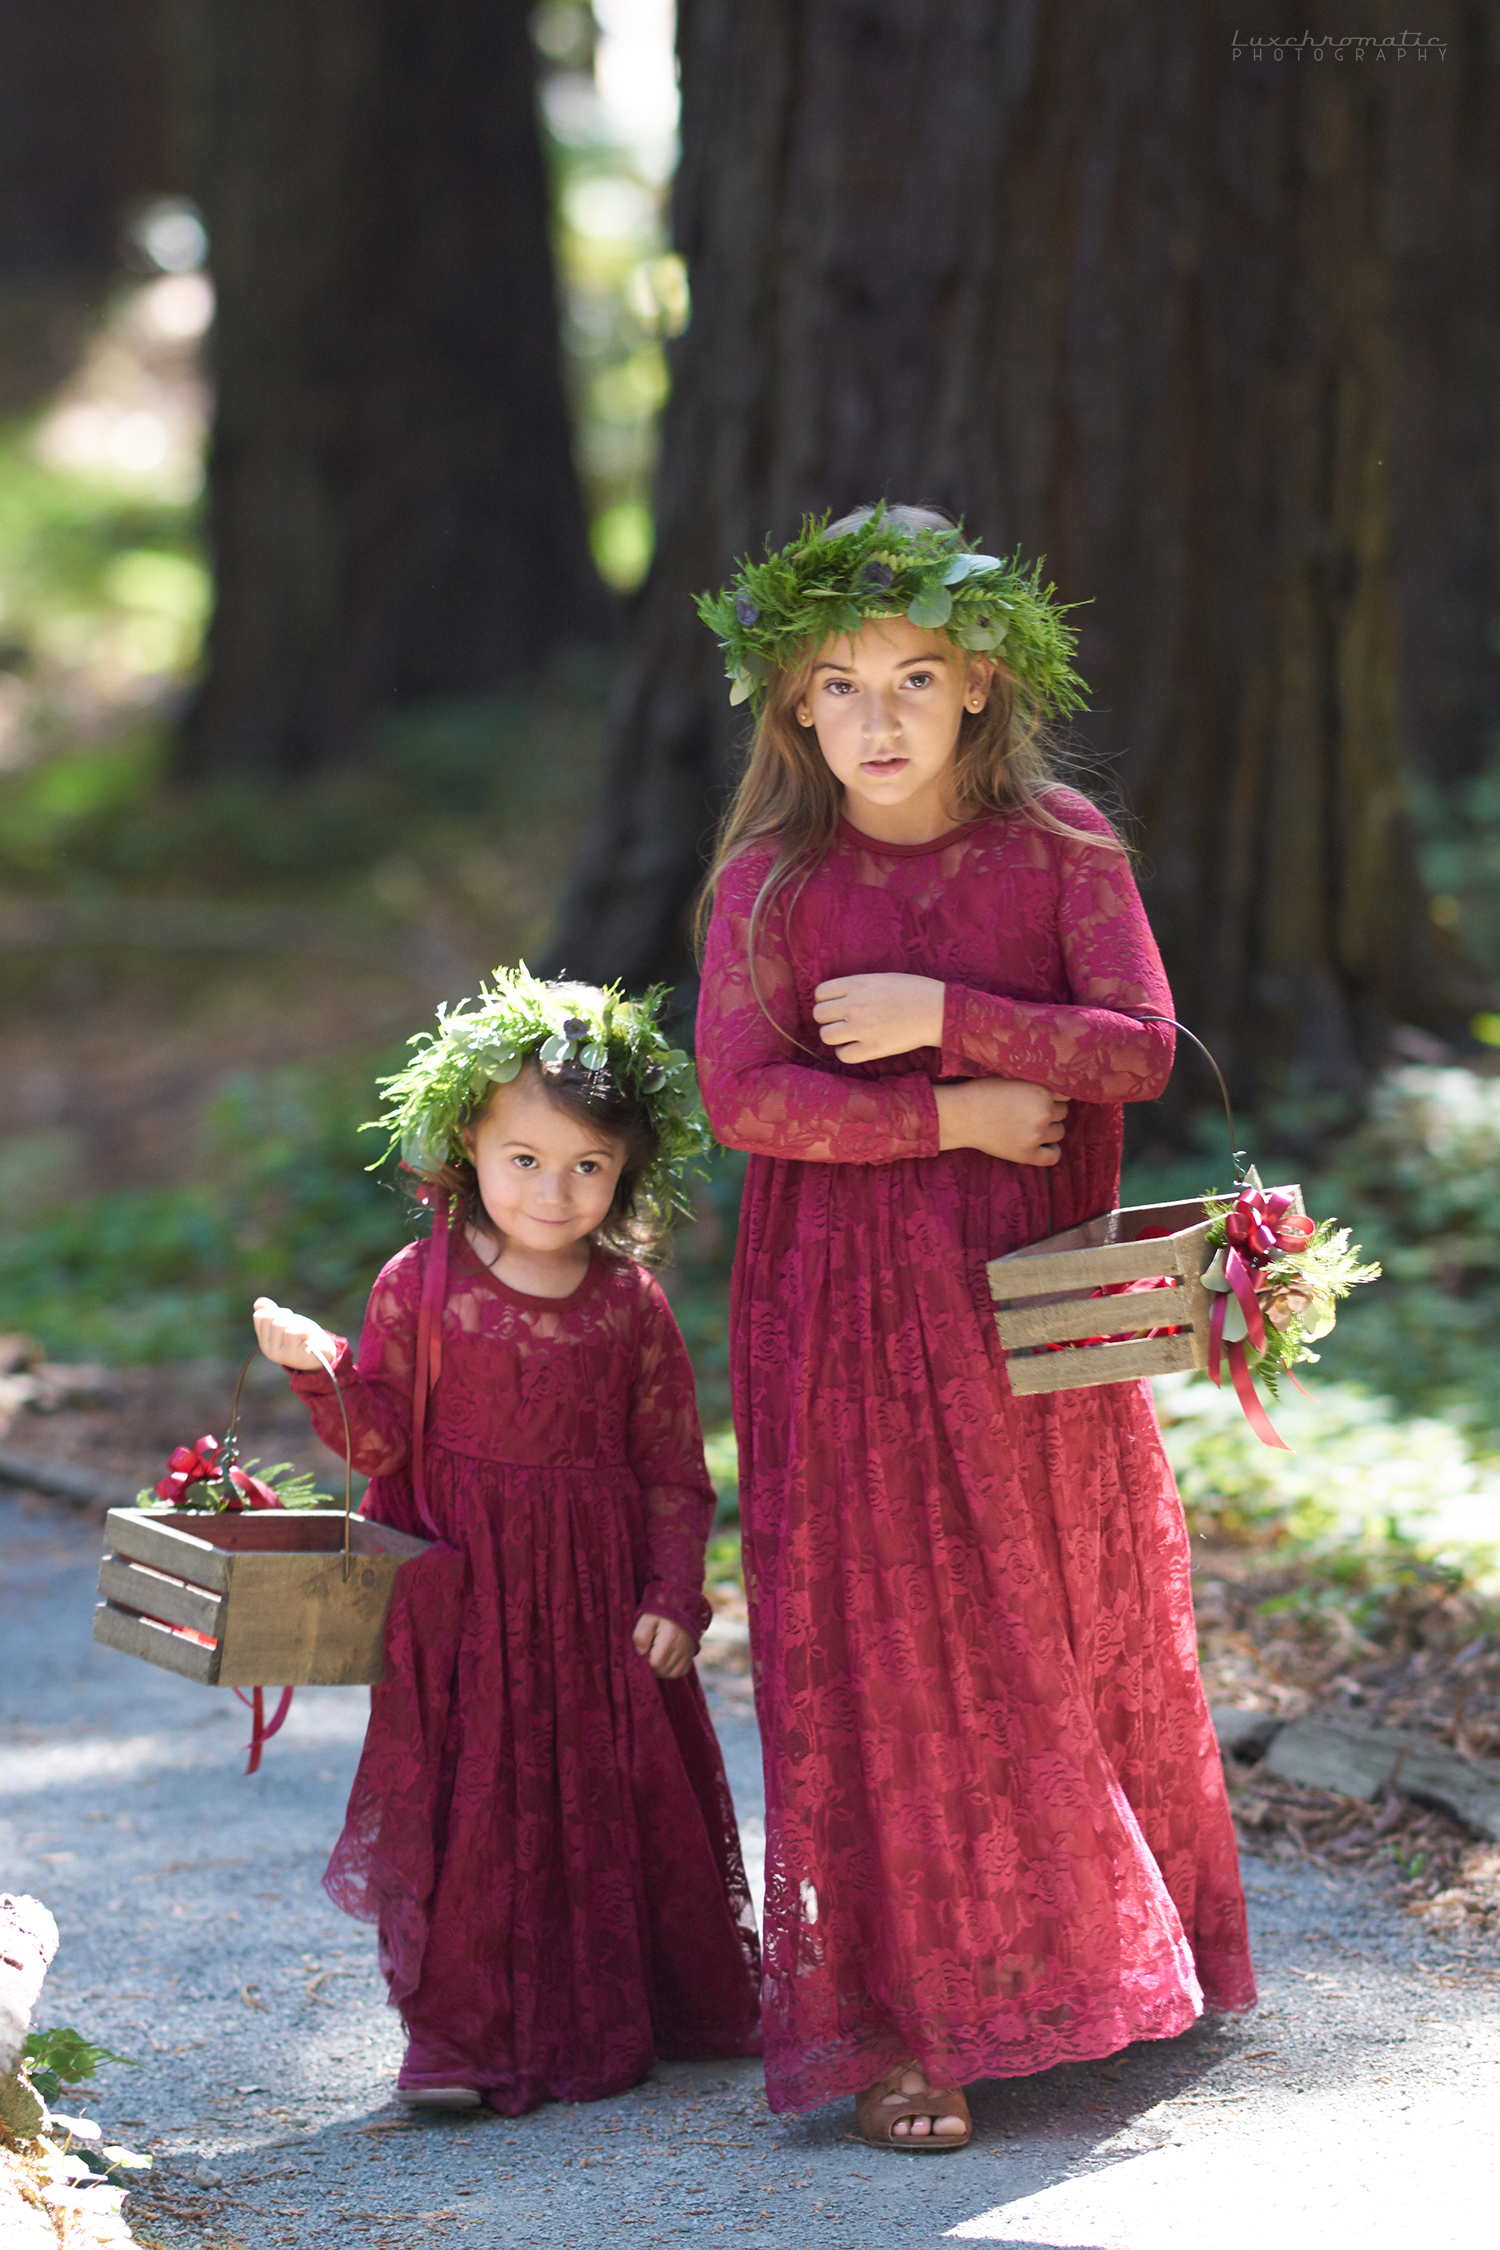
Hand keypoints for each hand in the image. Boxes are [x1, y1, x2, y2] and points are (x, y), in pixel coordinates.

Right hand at [253, 1296, 339, 1371]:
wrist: (323, 1355)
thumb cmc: (304, 1336)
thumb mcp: (288, 1321)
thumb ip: (272, 1313)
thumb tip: (259, 1302)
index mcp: (264, 1338)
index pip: (259, 1316)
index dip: (276, 1311)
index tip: (288, 1318)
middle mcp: (266, 1348)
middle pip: (269, 1319)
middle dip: (287, 1316)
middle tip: (297, 1325)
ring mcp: (278, 1353)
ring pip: (280, 1325)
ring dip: (296, 1323)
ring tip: (303, 1333)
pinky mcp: (291, 1356)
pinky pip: (293, 1333)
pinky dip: (304, 1331)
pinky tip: (307, 1338)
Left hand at [633, 1612, 697, 1679]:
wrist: (680, 1609)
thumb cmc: (660, 1615)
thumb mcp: (646, 1619)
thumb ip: (640, 1636)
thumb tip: (641, 1653)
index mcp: (670, 1636)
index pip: (656, 1663)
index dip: (647, 1661)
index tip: (646, 1650)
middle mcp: (682, 1647)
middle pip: (663, 1671)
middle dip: (653, 1666)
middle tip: (651, 1652)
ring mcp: (688, 1653)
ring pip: (672, 1674)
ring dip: (661, 1670)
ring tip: (657, 1657)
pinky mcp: (691, 1656)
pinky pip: (680, 1672)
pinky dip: (671, 1670)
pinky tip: (666, 1661)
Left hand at [812, 973, 945, 1063]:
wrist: (937, 1010)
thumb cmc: (914, 991)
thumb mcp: (881, 978)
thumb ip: (858, 986)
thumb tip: (838, 996)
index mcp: (857, 984)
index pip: (820, 992)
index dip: (825, 999)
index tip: (835, 1004)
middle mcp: (855, 1006)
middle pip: (818, 1014)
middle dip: (827, 1018)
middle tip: (840, 1021)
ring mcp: (862, 1028)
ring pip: (826, 1036)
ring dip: (833, 1036)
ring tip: (846, 1035)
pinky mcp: (872, 1048)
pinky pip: (843, 1055)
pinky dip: (845, 1052)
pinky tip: (855, 1047)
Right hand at [934, 1079, 1068, 1165]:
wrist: (961, 1115)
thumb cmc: (982, 1092)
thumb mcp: (1013, 1077)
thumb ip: (1035, 1083)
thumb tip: (1054, 1089)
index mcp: (1042, 1091)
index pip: (1066, 1094)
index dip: (1055, 1095)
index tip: (1045, 1097)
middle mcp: (1043, 1113)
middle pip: (1062, 1113)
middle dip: (1051, 1111)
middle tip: (1032, 1111)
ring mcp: (1036, 1135)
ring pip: (1060, 1132)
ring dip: (1050, 1129)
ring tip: (1032, 1126)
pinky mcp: (1027, 1154)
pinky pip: (1053, 1156)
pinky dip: (1052, 1151)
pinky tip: (1044, 1145)